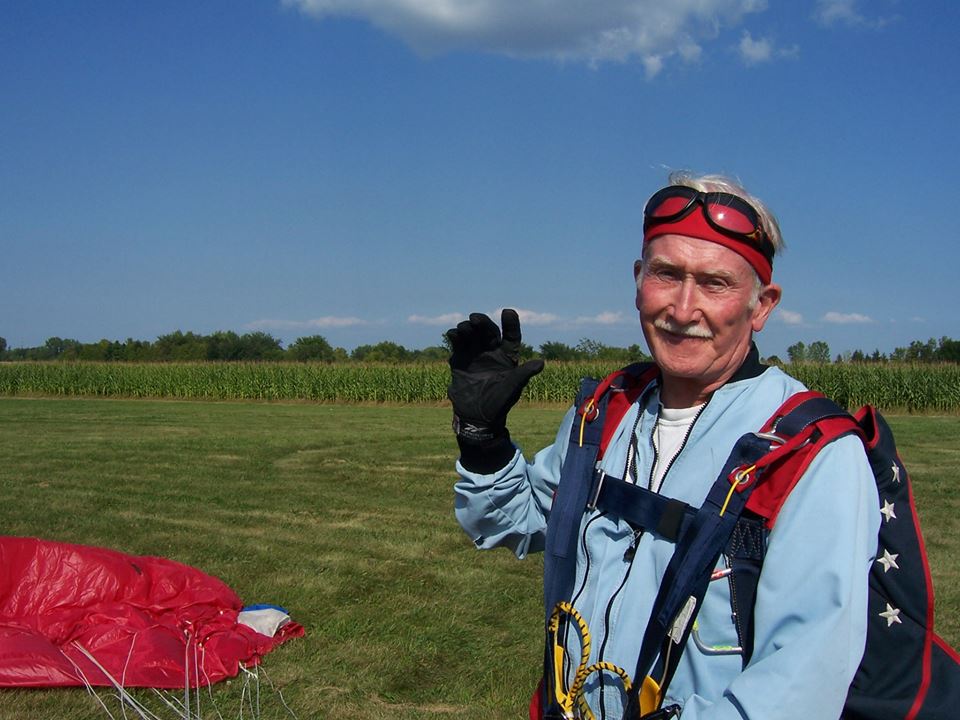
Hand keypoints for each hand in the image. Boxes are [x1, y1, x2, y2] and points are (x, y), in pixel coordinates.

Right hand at [446, 309, 543, 443]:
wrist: (476, 417)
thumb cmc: (499, 403)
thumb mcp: (512, 388)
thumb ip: (523, 374)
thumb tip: (541, 362)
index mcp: (507, 356)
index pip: (511, 336)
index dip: (510, 324)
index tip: (508, 312)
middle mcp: (491, 351)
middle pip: (488, 331)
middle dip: (482, 323)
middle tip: (475, 319)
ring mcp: (475, 354)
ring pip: (472, 334)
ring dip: (467, 328)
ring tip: (464, 328)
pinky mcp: (460, 359)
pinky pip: (457, 344)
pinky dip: (454, 337)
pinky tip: (453, 334)